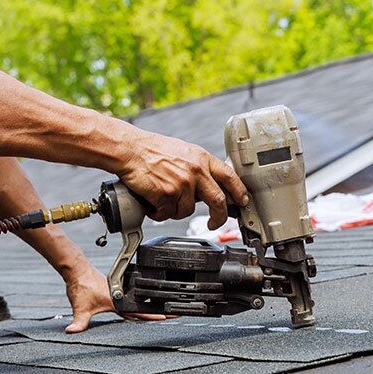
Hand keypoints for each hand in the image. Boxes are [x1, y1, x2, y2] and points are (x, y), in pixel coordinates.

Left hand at [63, 263, 174, 332]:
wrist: (78, 271)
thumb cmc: (80, 286)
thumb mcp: (80, 308)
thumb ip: (78, 322)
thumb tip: (71, 332)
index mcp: (118, 301)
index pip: (140, 311)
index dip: (155, 315)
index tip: (168, 315)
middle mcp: (121, 295)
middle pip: (144, 305)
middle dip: (159, 310)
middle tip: (174, 313)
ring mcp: (119, 291)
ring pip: (139, 300)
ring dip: (151, 304)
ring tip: (166, 309)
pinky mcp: (115, 288)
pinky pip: (131, 297)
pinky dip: (139, 301)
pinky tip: (143, 303)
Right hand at [119, 133, 248, 229]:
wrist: (130, 149)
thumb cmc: (152, 150)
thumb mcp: (183, 152)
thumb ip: (198, 168)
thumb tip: (209, 187)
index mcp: (201, 159)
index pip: (229, 176)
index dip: (239, 191)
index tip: (243, 201)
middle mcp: (195, 171)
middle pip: (218, 201)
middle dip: (219, 217)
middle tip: (216, 223)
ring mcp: (182, 184)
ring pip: (187, 211)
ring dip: (174, 210)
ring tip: (162, 198)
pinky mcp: (167, 195)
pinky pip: (167, 214)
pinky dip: (158, 212)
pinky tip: (152, 201)